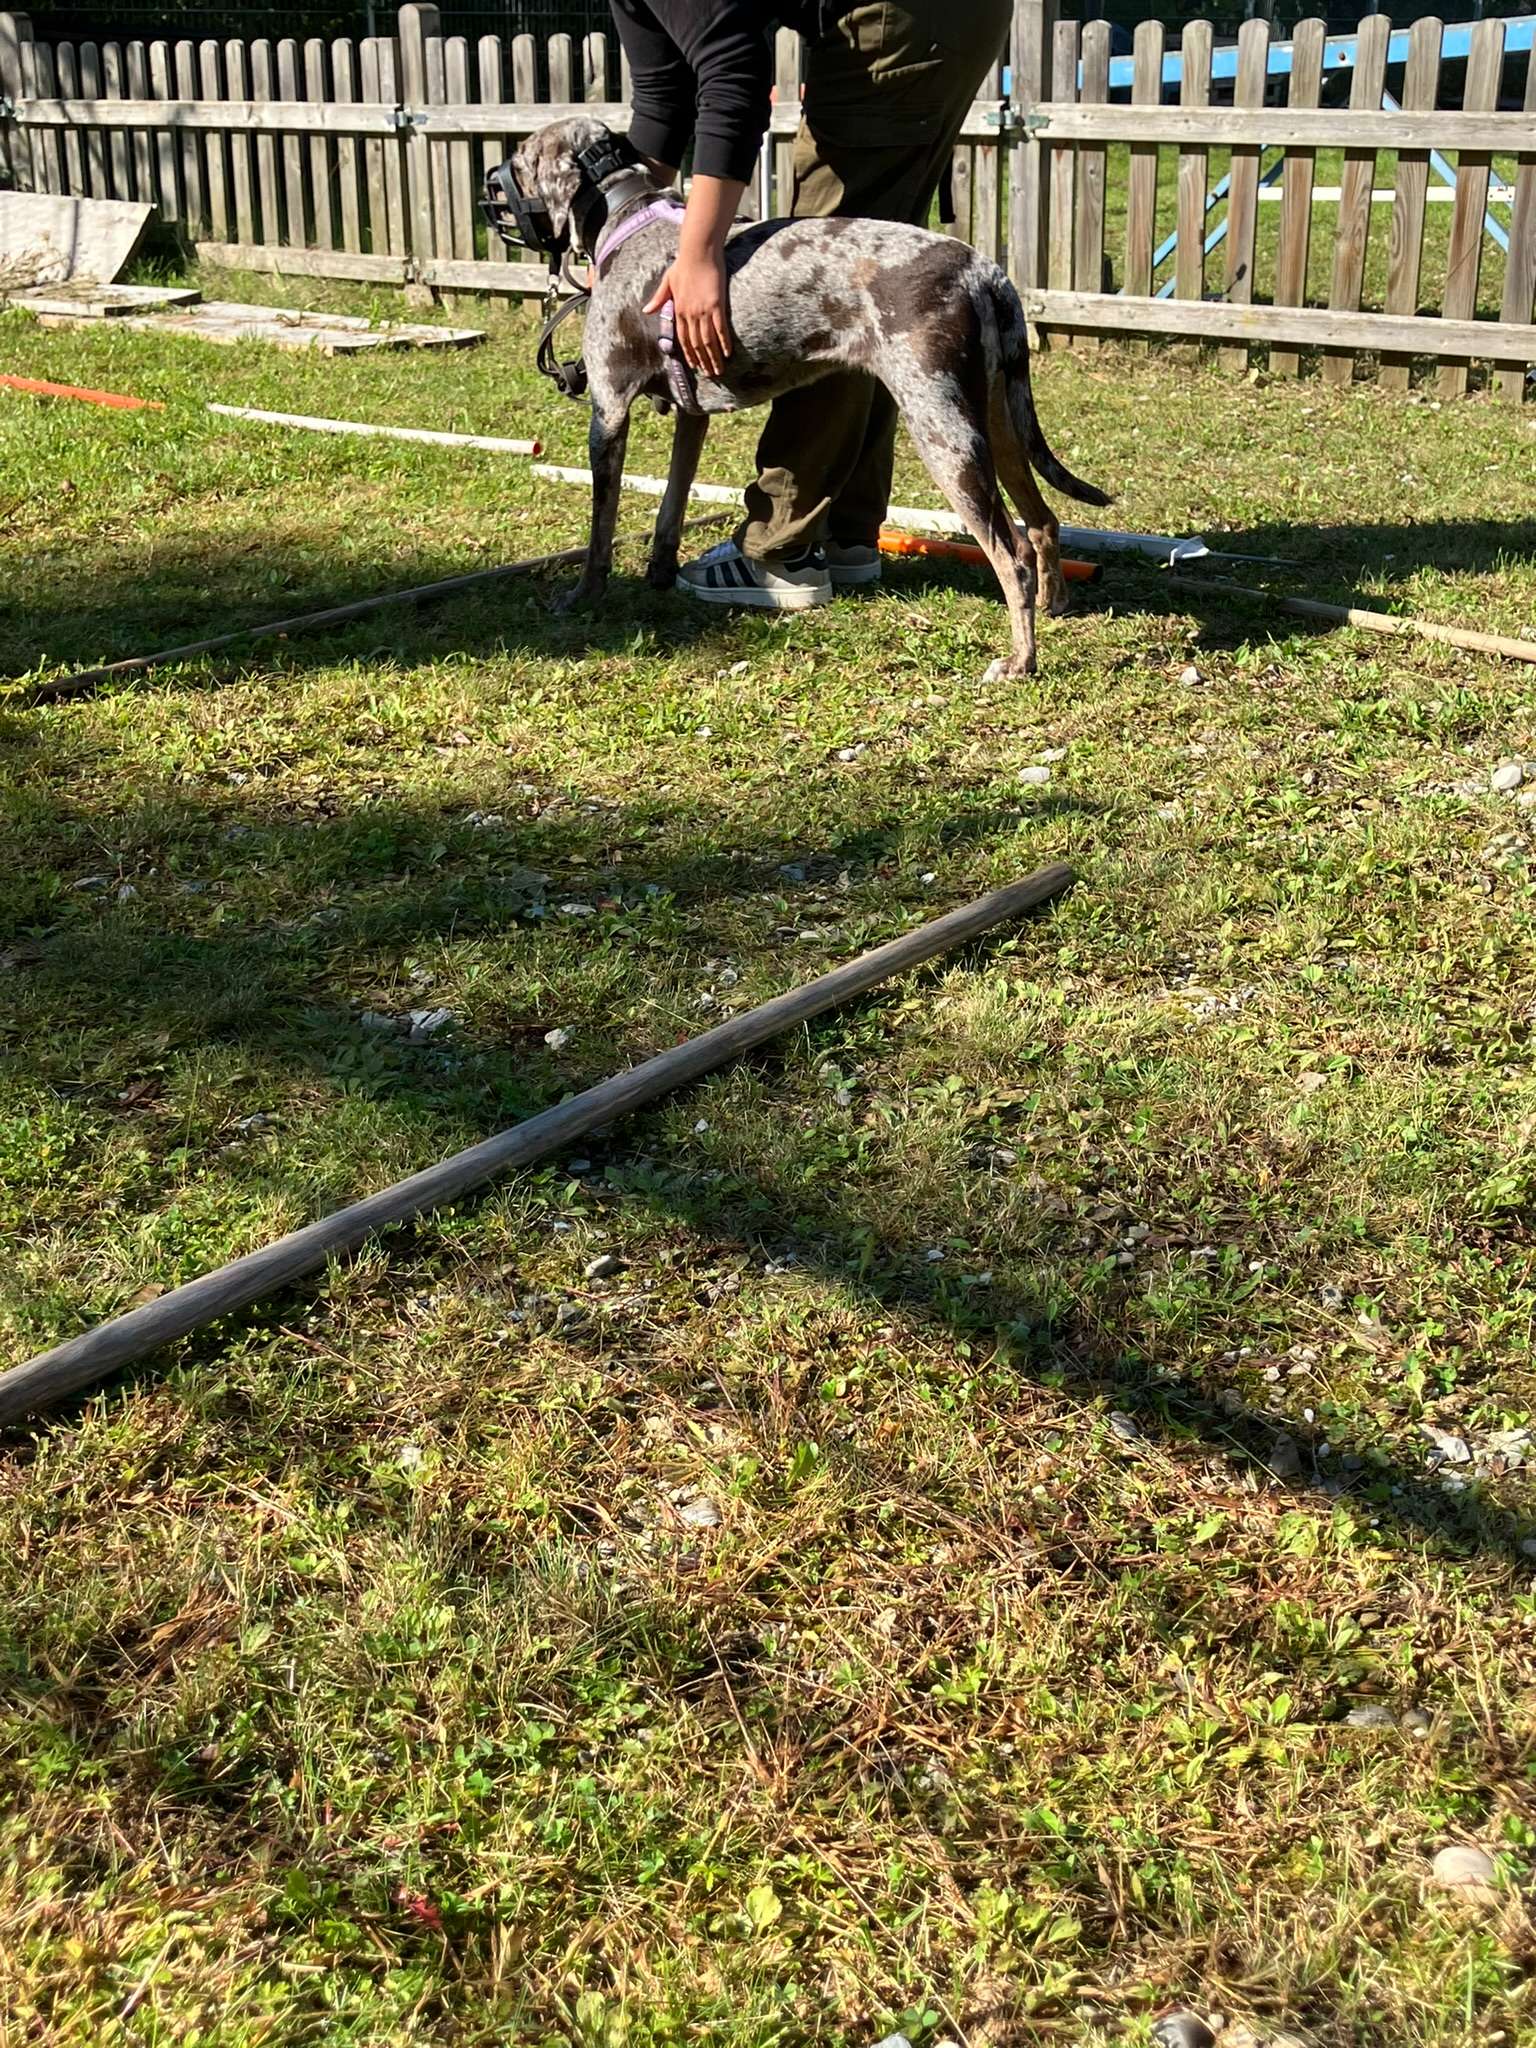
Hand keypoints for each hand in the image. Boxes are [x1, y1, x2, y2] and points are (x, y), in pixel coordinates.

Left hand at [645, 246, 732, 379]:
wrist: (698, 251)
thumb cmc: (683, 263)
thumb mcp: (667, 281)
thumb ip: (658, 298)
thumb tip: (646, 311)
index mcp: (678, 309)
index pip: (682, 338)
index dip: (689, 354)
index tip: (695, 366)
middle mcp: (689, 313)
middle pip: (696, 344)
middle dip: (703, 362)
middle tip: (710, 375)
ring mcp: (703, 310)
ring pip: (708, 341)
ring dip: (713, 358)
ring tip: (718, 370)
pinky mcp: (716, 305)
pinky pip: (720, 329)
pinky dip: (723, 343)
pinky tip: (727, 353)